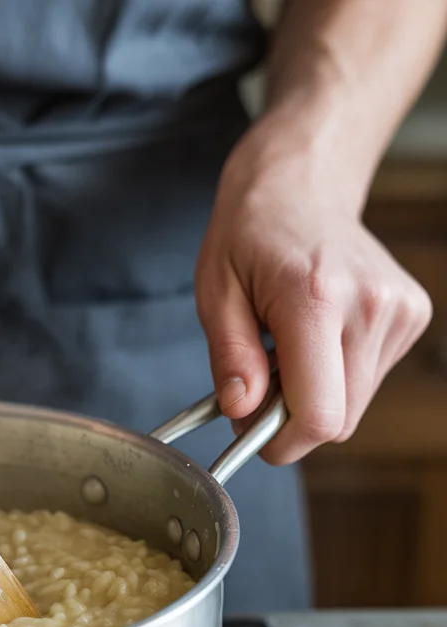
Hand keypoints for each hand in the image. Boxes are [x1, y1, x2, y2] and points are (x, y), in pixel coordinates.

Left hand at [195, 130, 431, 463]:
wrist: (303, 184)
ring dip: (313, 396)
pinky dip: (335, 376)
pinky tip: (315, 339)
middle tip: (257, 389)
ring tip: (285, 350)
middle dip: (292, 422)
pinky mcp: (411, 315)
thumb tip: (242, 411)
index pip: (320, 414)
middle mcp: (370, 307)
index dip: (282, 442)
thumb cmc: (250, 234)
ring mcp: (399, 311)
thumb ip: (230, 358)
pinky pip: (368, 379)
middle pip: (340, 419)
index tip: (250, 431)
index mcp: (316, 300)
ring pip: (355, 405)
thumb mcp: (215, 294)